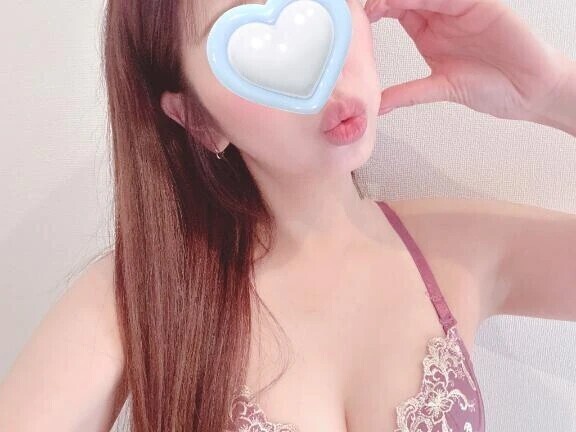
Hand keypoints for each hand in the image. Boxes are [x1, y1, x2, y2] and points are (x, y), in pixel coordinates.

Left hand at [365, 0, 570, 121]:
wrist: (529, 92)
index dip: (375, 9)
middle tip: (363, 4)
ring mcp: (461, 8)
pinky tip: (413, 1)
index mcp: (427, 32)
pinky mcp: (483, 5)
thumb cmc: (492, 87)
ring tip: (381, 1)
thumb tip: (378, 105)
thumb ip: (408, 93)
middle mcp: (441, 16)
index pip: (395, 10)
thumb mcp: (440, 89)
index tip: (356, 18)